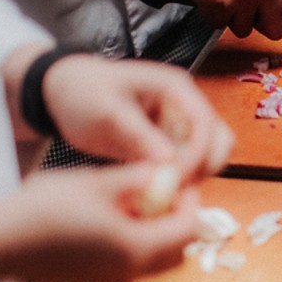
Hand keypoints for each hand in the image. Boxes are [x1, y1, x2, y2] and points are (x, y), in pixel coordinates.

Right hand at [8, 164, 199, 281]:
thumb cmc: (46, 209)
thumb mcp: (98, 182)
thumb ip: (139, 178)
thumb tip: (164, 173)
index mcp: (138, 247)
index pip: (187, 229)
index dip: (191, 204)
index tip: (181, 184)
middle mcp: (131, 272)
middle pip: (178, 252)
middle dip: (181, 223)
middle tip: (167, 197)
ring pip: (156, 263)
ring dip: (160, 237)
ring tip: (140, 207)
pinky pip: (133, 267)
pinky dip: (139, 247)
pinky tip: (116, 223)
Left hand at [44, 55, 232, 180]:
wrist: (63, 91)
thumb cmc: (82, 92)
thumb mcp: (105, 111)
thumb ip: (138, 134)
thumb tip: (168, 161)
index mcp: (176, 88)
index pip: (205, 123)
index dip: (197, 153)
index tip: (176, 179)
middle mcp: (186, 105)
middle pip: (218, 140)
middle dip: (203, 166)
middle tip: (176, 189)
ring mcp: (180, 124)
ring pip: (207, 155)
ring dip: (193, 176)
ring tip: (162, 193)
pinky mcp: (170, 142)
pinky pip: (186, 165)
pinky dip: (177, 180)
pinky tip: (154, 191)